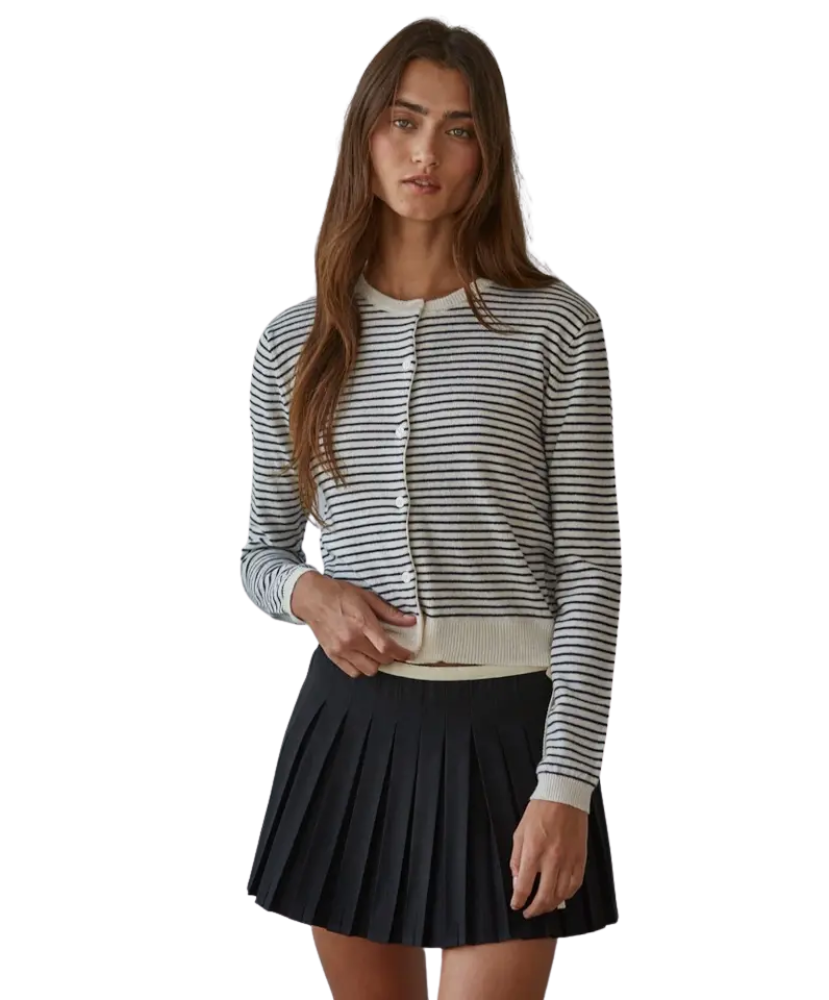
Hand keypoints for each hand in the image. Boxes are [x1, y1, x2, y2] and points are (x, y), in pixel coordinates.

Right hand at [292, 574, 417, 677]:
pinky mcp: (332, 655)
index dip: (401, 653)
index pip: (387, 647)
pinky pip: (352, 672)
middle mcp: (351, 640)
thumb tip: (411, 621)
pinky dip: (361, 668)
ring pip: (368, 670)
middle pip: (380, 660)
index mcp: (362, 623)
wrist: (312, 598)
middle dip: (391, 657)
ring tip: (376, 653)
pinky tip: (363, 657)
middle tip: (392, 649)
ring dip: (376, 663)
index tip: (408, 654)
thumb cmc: (340, 594)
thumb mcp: (367, 597)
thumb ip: (390, 612)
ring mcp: (341, 650)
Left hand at [510, 800, 587, 917]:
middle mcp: (552, 860)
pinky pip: (575, 885)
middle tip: (529, 913)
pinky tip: (561, 896)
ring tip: (544, 907)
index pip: (525, 886)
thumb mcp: (520, 833)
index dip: (519, 900)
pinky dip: (567, 894)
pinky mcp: (580, 859)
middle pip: (544, 896)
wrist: (564, 796)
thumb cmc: (538, 812)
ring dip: (551, 905)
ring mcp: (568, 861)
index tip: (516, 905)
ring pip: (561, 894)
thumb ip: (517, 859)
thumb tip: (517, 881)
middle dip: (535, 909)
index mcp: (533, 852)